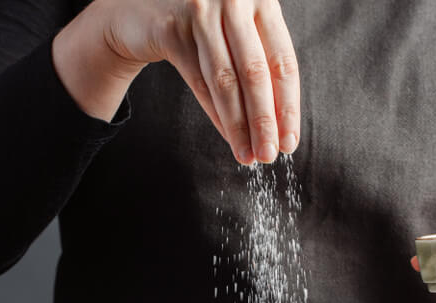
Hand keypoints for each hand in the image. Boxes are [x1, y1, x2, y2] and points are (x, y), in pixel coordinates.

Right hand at [53, 0, 299, 164]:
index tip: (289, 140)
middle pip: (256, 73)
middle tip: (269, 155)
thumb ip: (262, 63)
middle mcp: (234, 1)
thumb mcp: (241, 32)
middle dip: (264, 122)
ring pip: (225, 81)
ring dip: (239, 125)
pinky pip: (198, 81)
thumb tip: (281, 126)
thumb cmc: (205, 25)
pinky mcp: (172, 28)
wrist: (145, 9)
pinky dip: (215, 113)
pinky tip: (228, 136)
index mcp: (262, 0)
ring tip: (247, 154)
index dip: (288, 106)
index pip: (283, 62)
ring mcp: (201, 12)